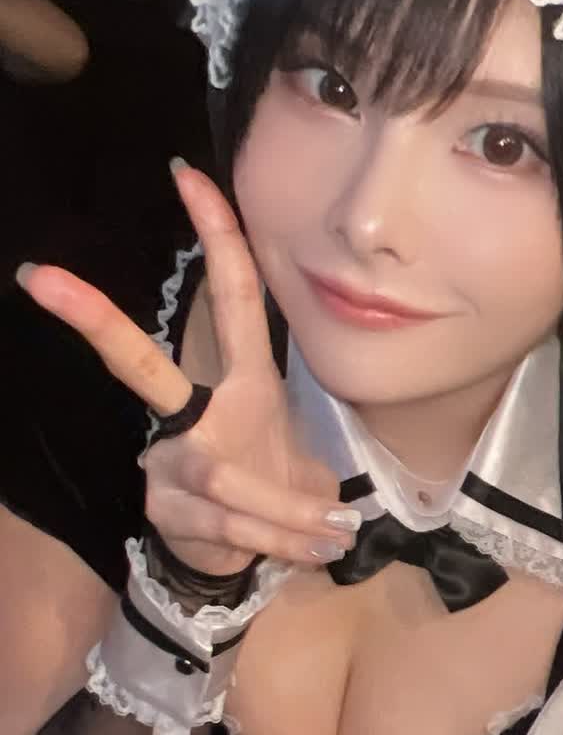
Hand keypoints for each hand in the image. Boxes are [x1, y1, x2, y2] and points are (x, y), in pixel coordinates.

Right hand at [17, 163, 357, 576]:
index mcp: (240, 380)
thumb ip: (312, 462)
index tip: (187, 174)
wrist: (241, 559)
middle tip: (41, 278)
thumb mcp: (301, 459)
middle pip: (140, 368)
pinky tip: (321, 548)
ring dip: (289, 511)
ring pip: (223, 482)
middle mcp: (191, 416)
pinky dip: (285, 540)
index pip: (231, 297)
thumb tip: (349, 511)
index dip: (216, 236)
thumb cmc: (272, 489)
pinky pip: (230, 526)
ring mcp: (169, 464)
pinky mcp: (165, 512)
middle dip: (95, 323)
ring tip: (338, 529)